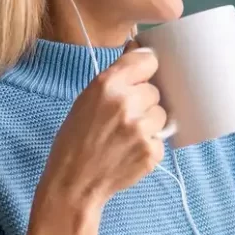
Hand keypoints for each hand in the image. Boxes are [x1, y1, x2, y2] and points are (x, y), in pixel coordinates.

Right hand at [39, 42, 166, 209]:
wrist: (74, 183)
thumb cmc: (75, 141)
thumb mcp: (85, 100)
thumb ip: (115, 77)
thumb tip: (140, 51)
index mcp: (107, 84)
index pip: (148, 60)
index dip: (145, 70)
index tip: (141, 78)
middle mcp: (126, 103)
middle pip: (155, 90)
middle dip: (143, 102)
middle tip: (122, 118)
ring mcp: (141, 129)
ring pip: (161, 114)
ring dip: (149, 123)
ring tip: (125, 136)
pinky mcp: (151, 151)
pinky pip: (161, 138)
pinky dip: (149, 144)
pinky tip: (129, 151)